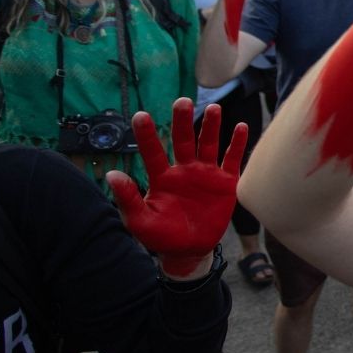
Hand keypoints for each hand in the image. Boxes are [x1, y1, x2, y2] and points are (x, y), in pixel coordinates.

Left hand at [107, 98, 246, 277]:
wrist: (189, 251)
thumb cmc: (161, 236)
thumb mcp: (140, 220)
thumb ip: (128, 198)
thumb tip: (111, 175)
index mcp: (162, 177)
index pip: (153, 152)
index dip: (147, 135)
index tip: (140, 116)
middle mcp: (184, 170)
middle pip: (184, 140)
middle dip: (183, 121)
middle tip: (182, 101)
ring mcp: (206, 174)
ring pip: (209, 144)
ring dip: (211, 126)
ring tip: (213, 108)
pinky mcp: (226, 183)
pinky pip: (232, 159)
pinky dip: (237, 143)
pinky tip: (240, 127)